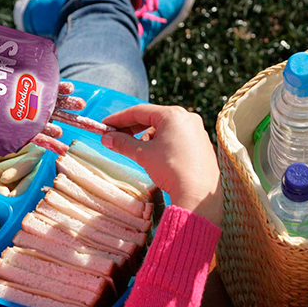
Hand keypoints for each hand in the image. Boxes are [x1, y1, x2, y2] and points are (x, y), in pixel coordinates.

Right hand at [102, 105, 222, 226]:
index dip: (119, 118)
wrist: (198, 194)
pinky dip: (163, 144)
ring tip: (141, 154)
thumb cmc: (171, 169)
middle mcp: (188, 118)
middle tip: (116, 137)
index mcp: (173, 115)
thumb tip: (107, 139)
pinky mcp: (202, 145)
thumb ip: (123, 143)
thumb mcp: (143, 154)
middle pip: (153, 119)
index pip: (139, 111)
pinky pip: (177, 138)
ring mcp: (197, 131)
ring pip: (165, 129)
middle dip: (133, 129)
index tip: (105, 125)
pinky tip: (158, 158)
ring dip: (149, 138)